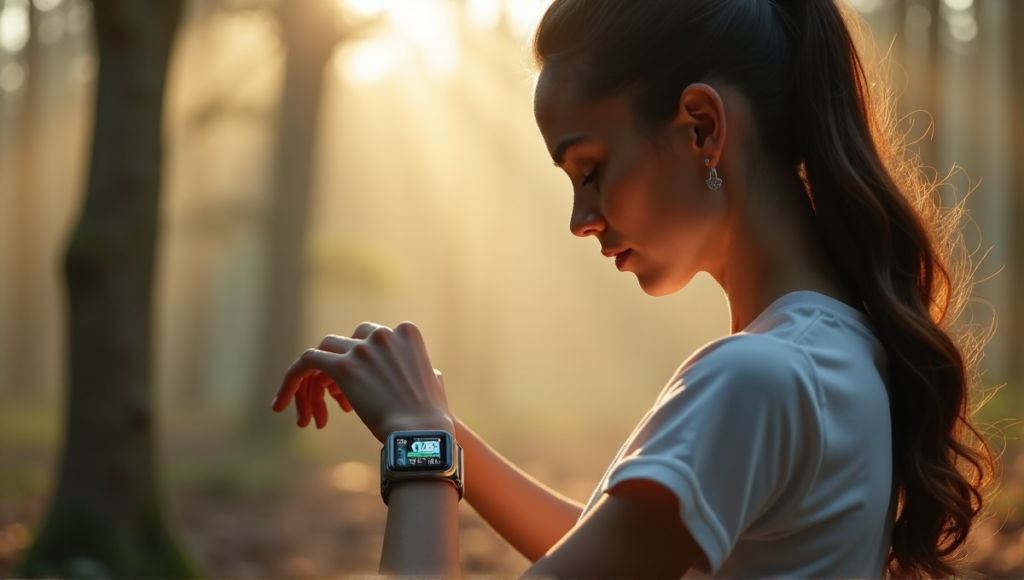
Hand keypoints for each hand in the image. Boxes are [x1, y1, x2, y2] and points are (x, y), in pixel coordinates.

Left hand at [271, 322, 452, 440]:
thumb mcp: (435, 383)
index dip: (362, 363)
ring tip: (313, 415)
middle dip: (339, 368)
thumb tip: (427, 373)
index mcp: (407, 332)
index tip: (360, 388)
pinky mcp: (343, 366)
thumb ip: (423, 369)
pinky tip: (281, 403)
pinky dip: (292, 378)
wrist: (421, 434)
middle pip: (346, 343)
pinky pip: (306, 362)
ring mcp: (362, 348)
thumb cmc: (431, 418)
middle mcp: (383, 334)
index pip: (371, 338)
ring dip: (316, 381)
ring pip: (324, 352)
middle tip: (338, 402)